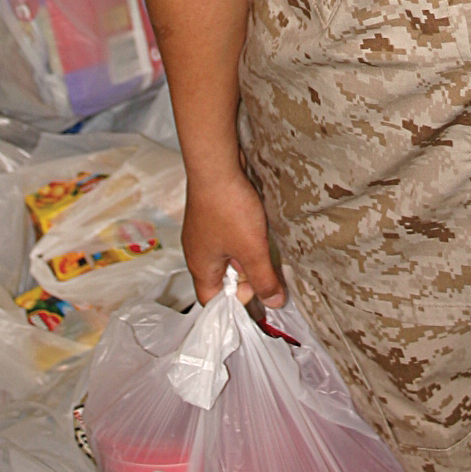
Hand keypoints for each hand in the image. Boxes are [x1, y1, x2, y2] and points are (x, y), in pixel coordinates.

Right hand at [182, 163, 285, 306]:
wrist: (216, 165)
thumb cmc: (229, 210)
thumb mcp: (252, 251)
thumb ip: (264, 279)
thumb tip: (273, 303)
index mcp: (200, 267)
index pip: (212, 301)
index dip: (235, 305)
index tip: (259, 299)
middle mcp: (197, 252)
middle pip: (222, 279)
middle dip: (246, 279)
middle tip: (268, 272)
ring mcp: (203, 232)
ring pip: (227, 256)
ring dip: (247, 257)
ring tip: (266, 250)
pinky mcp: (211, 215)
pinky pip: (228, 237)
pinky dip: (243, 239)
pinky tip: (259, 230)